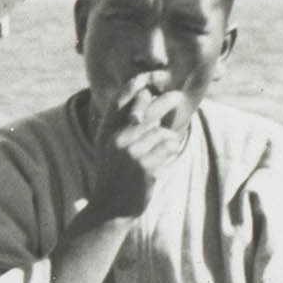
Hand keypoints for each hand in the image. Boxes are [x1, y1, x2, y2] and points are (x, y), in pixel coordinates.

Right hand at [81, 85, 191, 224]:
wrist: (110, 207)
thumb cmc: (115, 174)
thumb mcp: (110, 146)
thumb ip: (124, 123)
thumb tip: (148, 95)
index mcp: (105, 131)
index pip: (121, 99)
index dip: (137, 84)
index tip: (153, 75)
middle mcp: (116, 139)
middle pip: (147, 110)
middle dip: (165, 101)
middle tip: (177, 96)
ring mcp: (130, 152)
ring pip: (162, 131)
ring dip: (167, 138)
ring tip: (159, 151)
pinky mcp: (144, 166)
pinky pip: (168, 147)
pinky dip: (170, 150)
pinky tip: (161, 160)